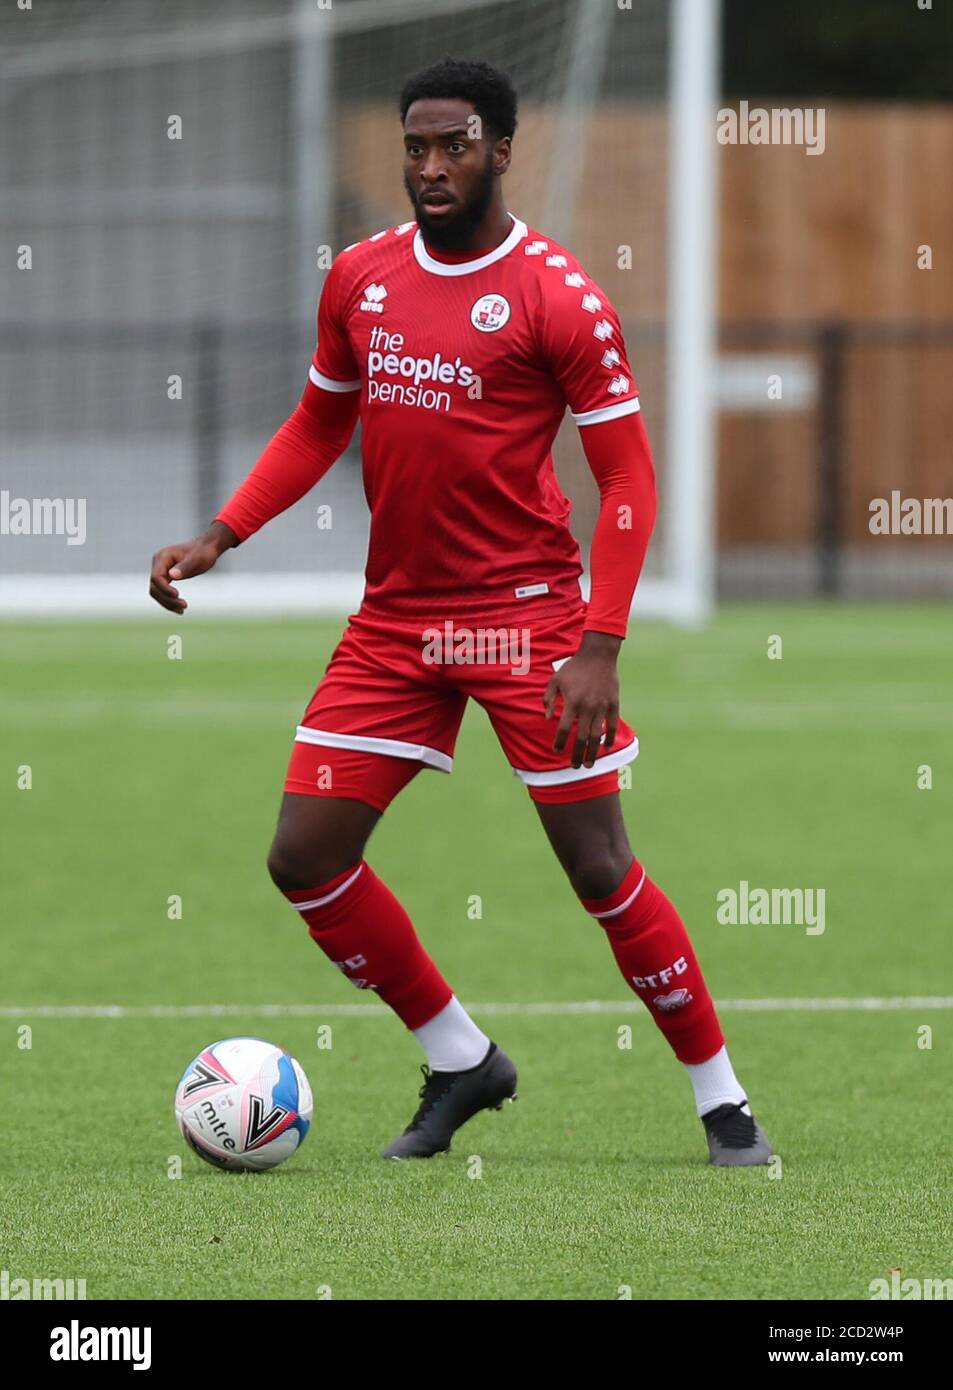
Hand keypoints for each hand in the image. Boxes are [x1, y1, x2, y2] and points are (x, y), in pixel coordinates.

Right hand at [149, 521, 236, 612]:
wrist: (207, 548)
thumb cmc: (204, 552)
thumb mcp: (198, 559)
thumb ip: (186, 567)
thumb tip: (171, 575)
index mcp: (163, 557)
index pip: (156, 577)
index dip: (164, 589)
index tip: (177, 595)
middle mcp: (158, 563)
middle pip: (154, 587)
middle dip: (166, 599)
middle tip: (184, 606)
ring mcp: (161, 570)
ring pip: (157, 592)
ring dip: (167, 603)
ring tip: (183, 610)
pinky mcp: (166, 576)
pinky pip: (163, 592)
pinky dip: (169, 601)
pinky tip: (180, 609)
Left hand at [543, 630, 621, 768]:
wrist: (598, 655)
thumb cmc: (574, 667)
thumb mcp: (555, 680)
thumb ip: (548, 699)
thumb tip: (547, 719)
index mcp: (571, 702)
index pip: (564, 729)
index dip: (560, 742)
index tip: (557, 751)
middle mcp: (587, 707)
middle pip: (581, 738)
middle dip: (577, 755)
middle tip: (574, 766)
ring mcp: (602, 706)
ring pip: (597, 735)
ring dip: (593, 752)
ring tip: (589, 764)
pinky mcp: (613, 704)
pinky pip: (612, 725)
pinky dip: (610, 738)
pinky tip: (606, 747)